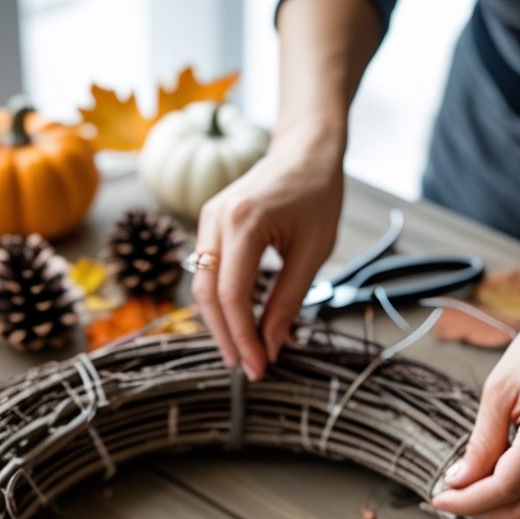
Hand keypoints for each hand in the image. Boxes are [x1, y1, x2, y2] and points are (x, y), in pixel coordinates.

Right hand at [192, 130, 343, 379]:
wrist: (305, 150)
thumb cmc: (317, 194)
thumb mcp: (313, 252)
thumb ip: (288, 301)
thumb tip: (271, 345)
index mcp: (245, 222)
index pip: (233, 295)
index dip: (243, 337)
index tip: (258, 367)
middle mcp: (216, 219)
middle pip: (208, 295)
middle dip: (226, 337)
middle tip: (246, 368)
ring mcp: (207, 219)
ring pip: (202, 286)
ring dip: (220, 323)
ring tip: (242, 352)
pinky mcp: (209, 223)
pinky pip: (207, 271)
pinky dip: (220, 302)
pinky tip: (238, 323)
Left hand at [431, 287, 519, 518]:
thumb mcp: (498, 391)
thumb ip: (480, 443)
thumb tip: (458, 481)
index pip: (505, 489)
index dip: (467, 501)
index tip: (439, 497)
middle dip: (481, 510)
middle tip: (452, 496)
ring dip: (500, 507)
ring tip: (472, 484)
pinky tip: (498, 476)